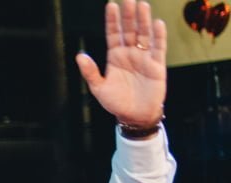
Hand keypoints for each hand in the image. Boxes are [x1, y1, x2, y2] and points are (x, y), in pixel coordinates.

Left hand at [75, 0, 165, 127]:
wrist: (134, 116)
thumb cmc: (116, 102)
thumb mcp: (98, 88)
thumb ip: (90, 72)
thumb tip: (79, 56)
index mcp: (114, 57)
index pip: (113, 34)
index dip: (112, 20)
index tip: (111, 5)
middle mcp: (129, 54)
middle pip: (129, 30)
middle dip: (128, 15)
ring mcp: (144, 58)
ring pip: (144, 35)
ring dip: (143, 21)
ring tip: (142, 5)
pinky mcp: (156, 65)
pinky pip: (158, 48)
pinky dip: (158, 36)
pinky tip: (156, 24)